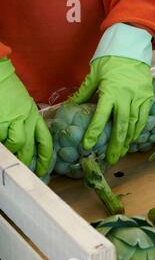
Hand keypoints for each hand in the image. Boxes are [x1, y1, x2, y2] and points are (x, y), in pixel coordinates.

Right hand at [0, 58, 52, 175]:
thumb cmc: (5, 87)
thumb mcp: (21, 103)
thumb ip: (24, 120)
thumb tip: (20, 139)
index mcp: (33, 115)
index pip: (44, 140)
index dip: (45, 157)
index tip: (43, 169)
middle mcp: (26, 119)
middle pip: (31, 147)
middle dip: (29, 162)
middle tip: (27, 172)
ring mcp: (12, 120)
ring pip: (17, 145)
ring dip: (13, 153)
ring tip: (9, 156)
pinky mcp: (0, 122)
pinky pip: (2, 139)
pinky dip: (2, 144)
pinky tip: (2, 143)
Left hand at [69, 56, 152, 164]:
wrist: (132, 49)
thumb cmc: (110, 61)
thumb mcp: (94, 74)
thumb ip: (84, 92)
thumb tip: (71, 105)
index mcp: (110, 92)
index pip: (101, 116)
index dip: (94, 132)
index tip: (89, 145)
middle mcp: (126, 97)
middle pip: (121, 126)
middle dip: (116, 145)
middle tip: (112, 159)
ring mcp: (139, 99)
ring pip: (134, 125)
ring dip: (127, 141)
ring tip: (121, 152)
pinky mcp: (147, 98)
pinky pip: (143, 118)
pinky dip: (138, 130)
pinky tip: (133, 139)